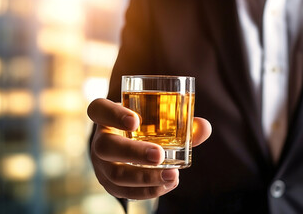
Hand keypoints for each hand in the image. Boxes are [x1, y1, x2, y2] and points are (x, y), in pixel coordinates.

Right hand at [87, 98, 210, 199]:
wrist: (127, 147)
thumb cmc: (144, 128)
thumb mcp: (155, 119)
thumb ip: (180, 121)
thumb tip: (204, 127)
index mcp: (106, 117)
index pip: (99, 109)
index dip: (113, 115)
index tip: (135, 121)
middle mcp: (99, 140)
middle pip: (106, 147)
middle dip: (133, 153)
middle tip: (159, 155)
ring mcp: (102, 165)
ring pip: (115, 175)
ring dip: (145, 177)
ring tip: (172, 176)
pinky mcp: (110, 184)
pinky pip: (125, 192)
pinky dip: (148, 190)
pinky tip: (167, 184)